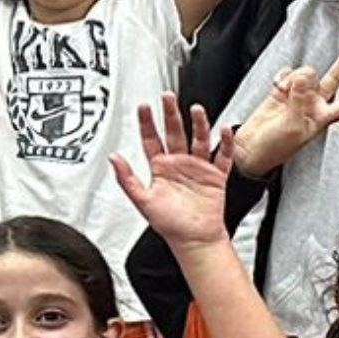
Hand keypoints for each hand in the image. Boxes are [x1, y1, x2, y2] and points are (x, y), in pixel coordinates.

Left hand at [112, 100, 238, 247]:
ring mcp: (198, 168)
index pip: (151, 139)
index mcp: (161, 168)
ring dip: (199, 124)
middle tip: (168, 97)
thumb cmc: (170, 225)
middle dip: (171, 114)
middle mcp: (179, 164)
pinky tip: (224, 131)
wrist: (195, 240)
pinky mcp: (215, 176)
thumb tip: (114, 158)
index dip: (147, 122)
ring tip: (197, 110)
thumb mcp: (143, 201)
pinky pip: (222, 156)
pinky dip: (225, 144)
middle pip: (175, 132)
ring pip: (199, 139)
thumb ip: (127, 179)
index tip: (144, 107)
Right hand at [230, 39, 338, 175]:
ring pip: (306, 72)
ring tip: (284, 91)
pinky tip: (277, 86)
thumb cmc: (275, 147)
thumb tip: (301, 76)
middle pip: (334, 78)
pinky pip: (288, 73)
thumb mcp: (293, 126)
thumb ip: (299, 99)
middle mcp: (313, 104)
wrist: (251, 149)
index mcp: (322, 117)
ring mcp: (298, 96)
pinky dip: (283, 76)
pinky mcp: (282, 90)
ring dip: (295, 77)